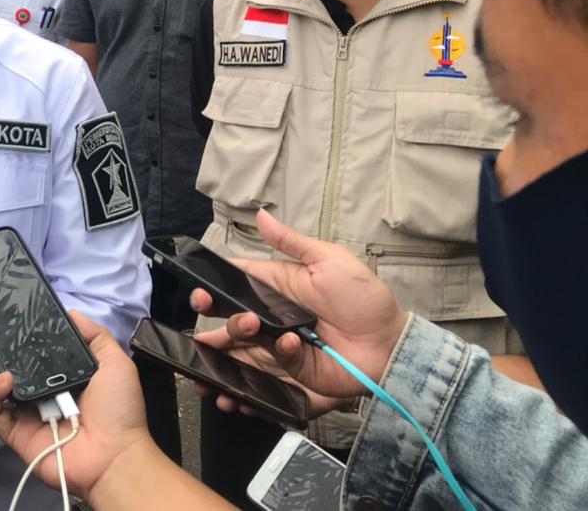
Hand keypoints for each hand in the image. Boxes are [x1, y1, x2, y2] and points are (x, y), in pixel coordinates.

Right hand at [0, 310, 156, 499]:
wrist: (116, 455)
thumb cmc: (118, 409)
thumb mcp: (114, 363)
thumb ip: (94, 336)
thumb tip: (70, 313)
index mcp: (58, 376)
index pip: (29, 353)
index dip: (15, 337)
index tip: (6, 318)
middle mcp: (37, 392)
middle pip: (2, 367)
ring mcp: (23, 414)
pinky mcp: (14, 433)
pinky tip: (4, 379)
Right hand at [192, 210, 408, 405]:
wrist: (390, 346)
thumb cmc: (364, 300)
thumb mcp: (329, 262)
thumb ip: (292, 242)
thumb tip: (260, 214)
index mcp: (277, 289)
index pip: (238, 284)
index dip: (214, 285)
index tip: (199, 288)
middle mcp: (272, 319)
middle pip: (232, 318)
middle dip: (215, 316)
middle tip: (208, 310)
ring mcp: (279, 348)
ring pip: (240, 350)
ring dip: (226, 349)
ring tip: (229, 343)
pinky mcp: (290, 374)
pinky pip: (264, 376)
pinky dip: (258, 374)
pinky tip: (267, 362)